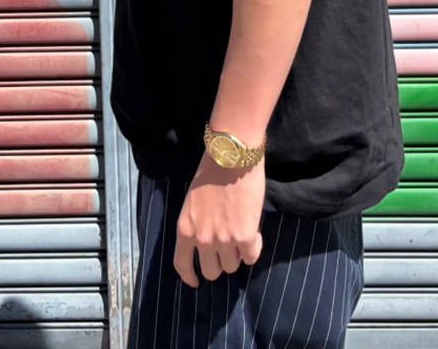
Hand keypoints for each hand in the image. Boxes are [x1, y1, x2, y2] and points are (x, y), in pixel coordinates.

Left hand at [173, 152, 264, 286]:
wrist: (231, 156)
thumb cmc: (212, 172)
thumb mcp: (193, 202)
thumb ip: (197, 224)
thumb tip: (208, 243)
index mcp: (185, 228)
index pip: (182, 264)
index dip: (190, 277)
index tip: (196, 282)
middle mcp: (202, 238)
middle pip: (211, 271)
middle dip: (220, 263)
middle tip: (227, 249)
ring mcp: (223, 239)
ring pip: (232, 266)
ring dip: (237, 255)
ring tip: (241, 235)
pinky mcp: (244, 236)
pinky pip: (251, 257)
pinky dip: (253, 249)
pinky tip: (254, 235)